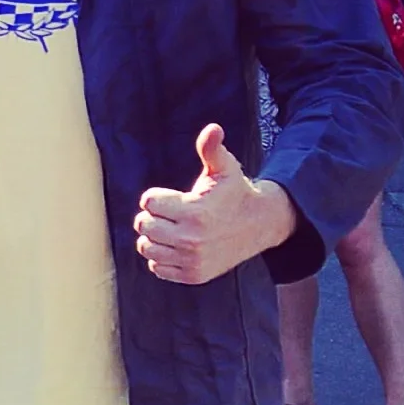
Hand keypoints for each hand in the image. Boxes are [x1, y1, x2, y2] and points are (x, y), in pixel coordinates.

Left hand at [134, 124, 295, 285]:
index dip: (157, 197)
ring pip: (146, 247)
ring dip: (153, 237)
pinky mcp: (193, 275)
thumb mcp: (224, 168)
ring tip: (171, 229)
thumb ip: (211, 149)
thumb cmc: (234, 192)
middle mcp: (191, 238)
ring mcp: (192, 260)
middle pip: (143, 225)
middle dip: (152, 216)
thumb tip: (212, 129)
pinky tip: (176, 246)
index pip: (148, 202)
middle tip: (170, 213)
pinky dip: (161, 257)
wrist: (260, 224)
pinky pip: (157, 268)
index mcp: (194, 211)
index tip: (173, 198)